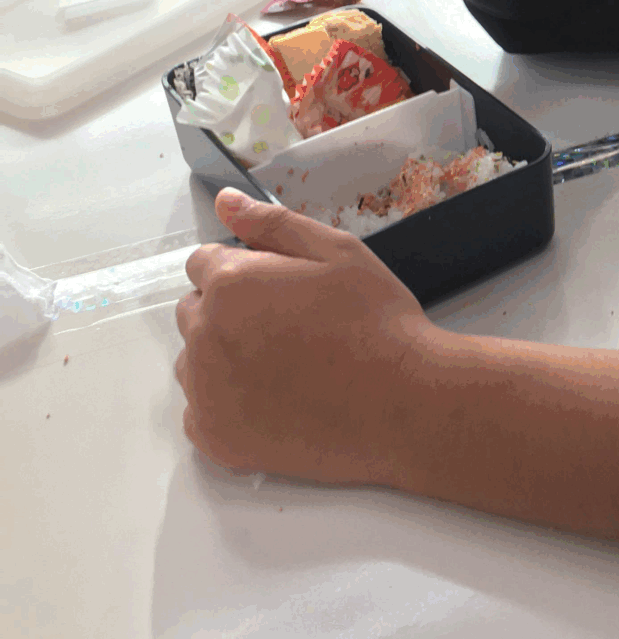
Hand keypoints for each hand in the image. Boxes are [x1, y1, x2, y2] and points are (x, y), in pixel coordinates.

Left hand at [174, 188, 431, 482]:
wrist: (403, 404)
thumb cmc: (377, 321)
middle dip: (230, 312)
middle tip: (290, 328)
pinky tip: (273, 403)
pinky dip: (226, 406)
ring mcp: (205, 392)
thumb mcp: (337, 253)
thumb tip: (225, 201)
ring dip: (223, 358)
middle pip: (195, 312)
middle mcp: (204, 336)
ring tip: (283, 367)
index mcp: (230, 284)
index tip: (283, 290)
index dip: (245, 271)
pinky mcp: (215, 438)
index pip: (204, 264)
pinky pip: (199, 412)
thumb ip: (272, 224)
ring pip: (195, 362)